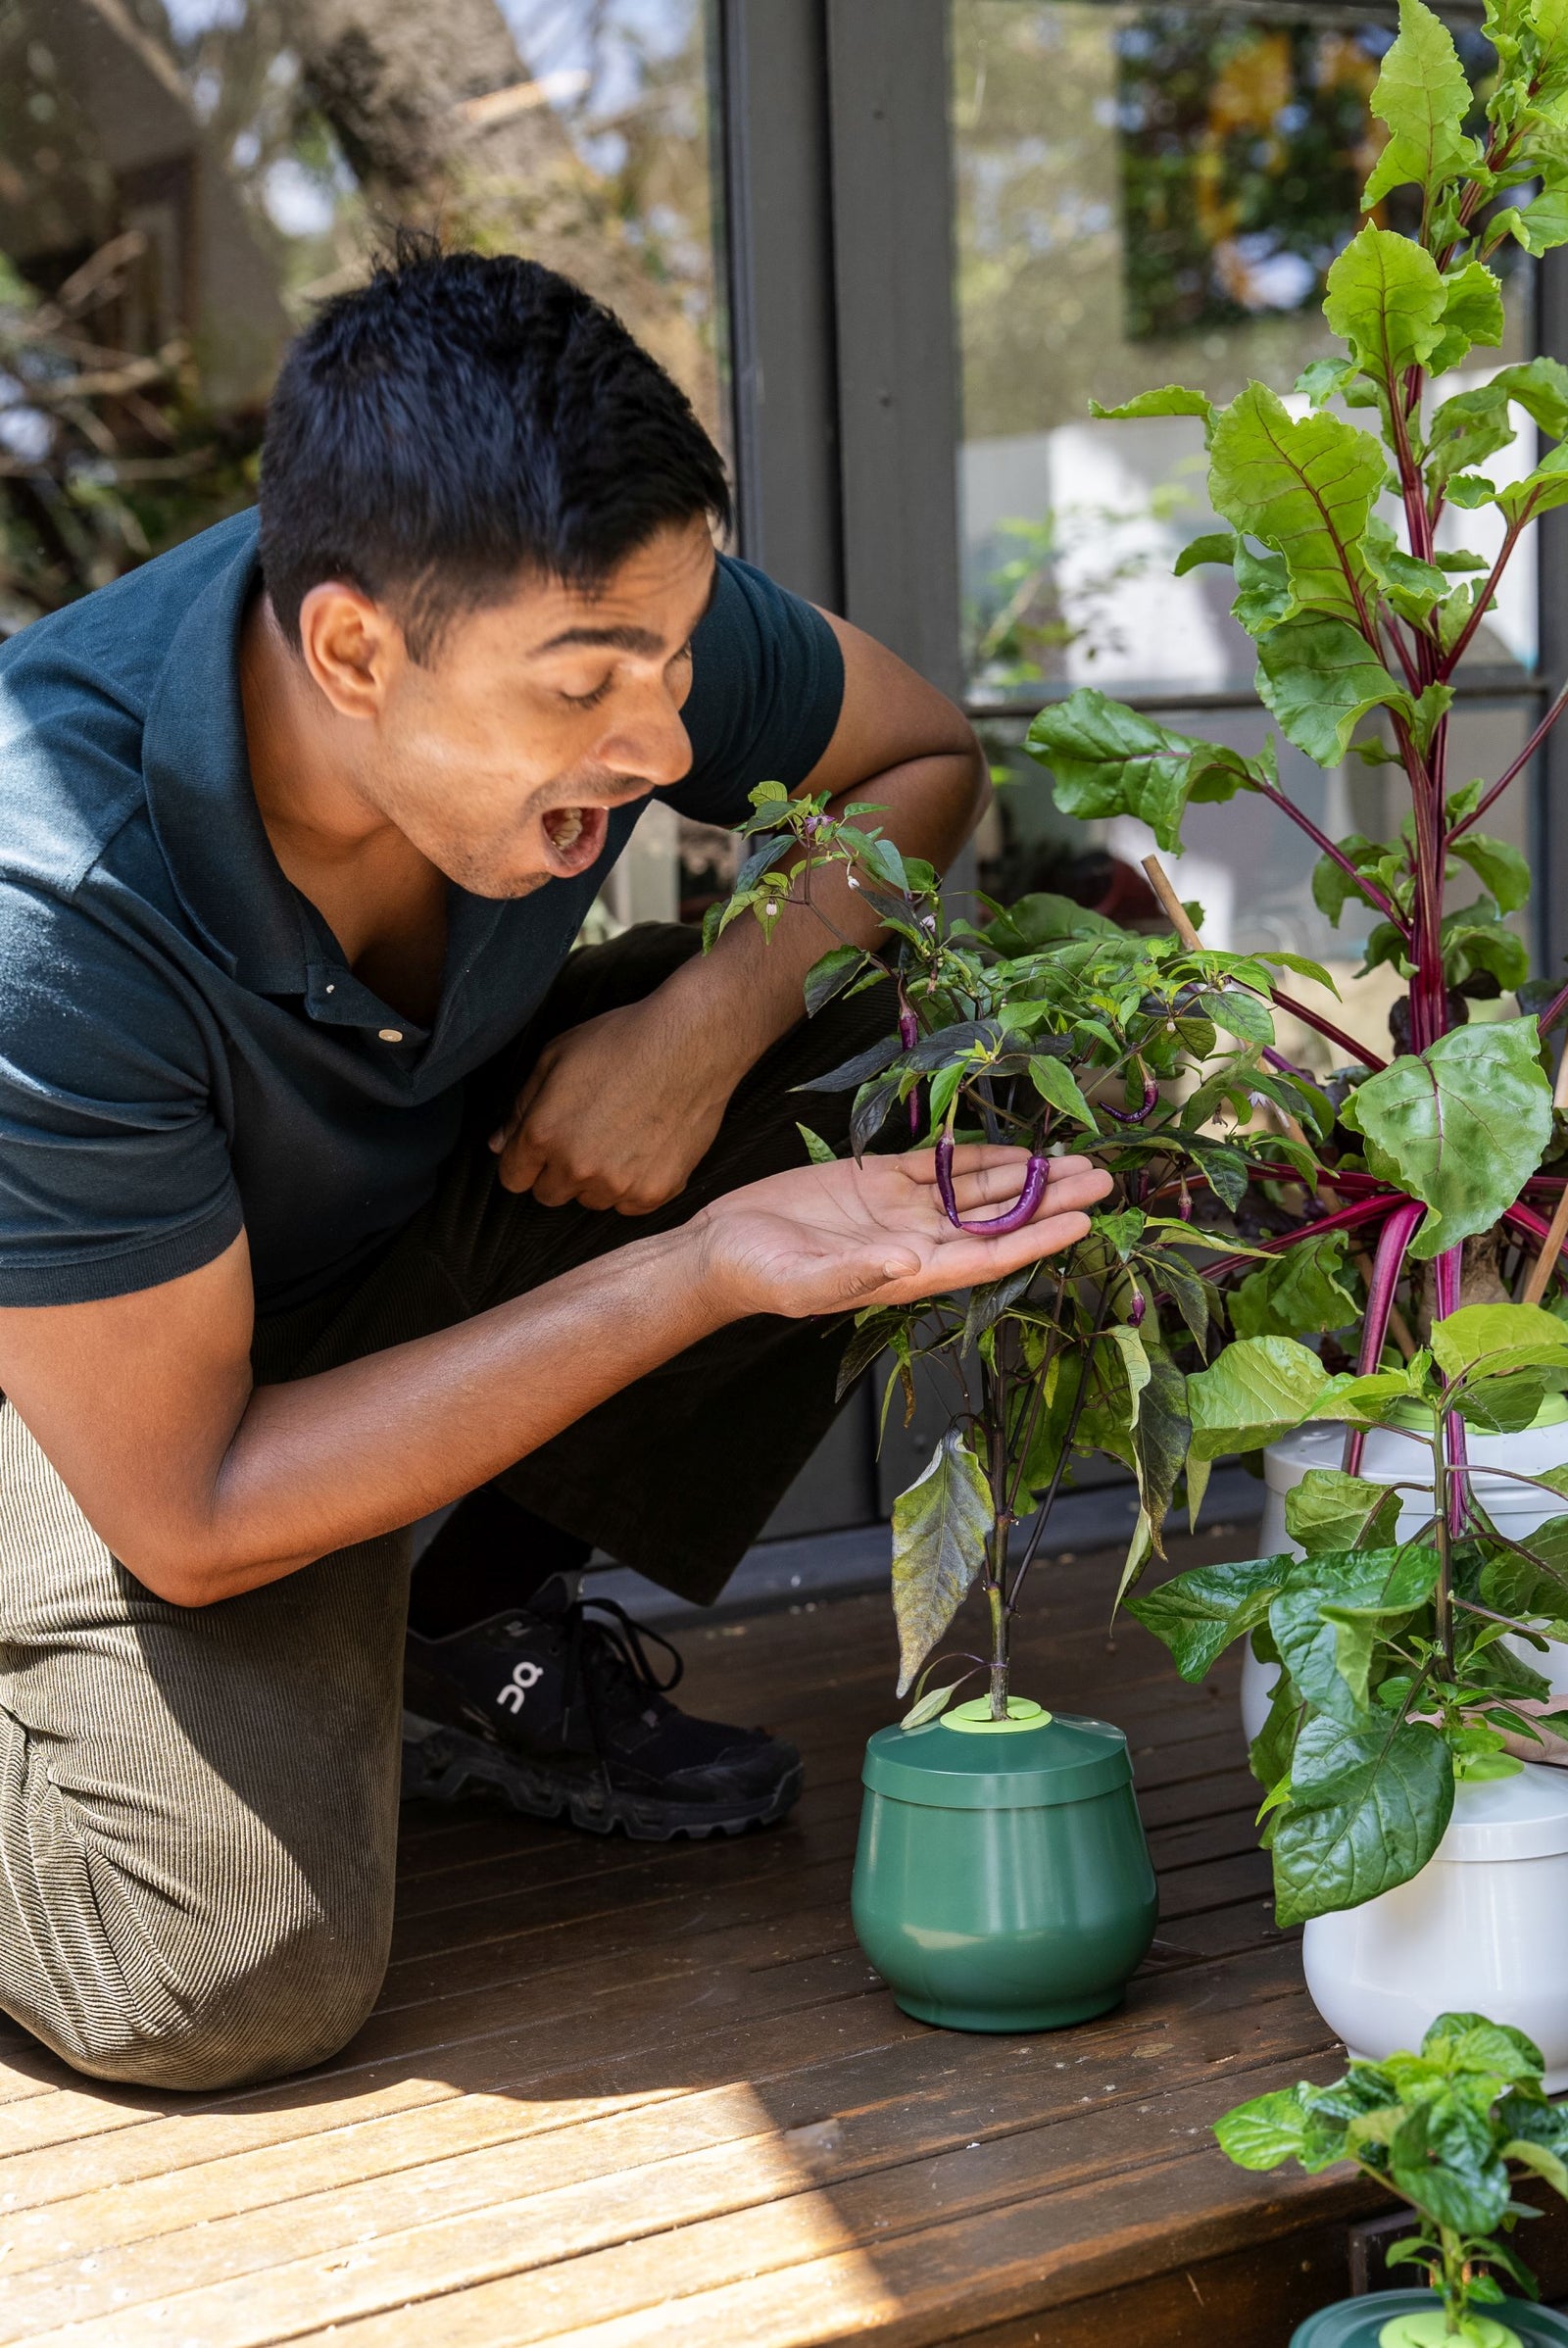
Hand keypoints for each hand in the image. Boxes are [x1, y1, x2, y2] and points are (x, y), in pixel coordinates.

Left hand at [492, 994, 738, 1211]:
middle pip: (549, 1195)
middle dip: (559, 1171)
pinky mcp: (655, 1192)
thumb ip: (520, 1107)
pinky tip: (645, 1147)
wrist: (692, 1043)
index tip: (544, 1146)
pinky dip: (633, 1185)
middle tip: (587, 1135)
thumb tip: (498, 1143)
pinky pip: (629, 1205)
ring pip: (590, 1200)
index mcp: (542, 1134)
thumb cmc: (622, 1041)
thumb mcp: (555, 1057)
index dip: (525, 1161)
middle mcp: (576, 1167)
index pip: (513, 1178)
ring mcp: (617, 1185)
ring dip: (597, 1179)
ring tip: (621, 1136)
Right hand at [691, 1145, 1111, 1319]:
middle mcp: (917, 1241)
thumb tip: (911, 1262)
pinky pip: (936, 1166)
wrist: (719, 1250)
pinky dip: (973, 1155)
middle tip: (1104, 1179)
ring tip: (1074, 1160)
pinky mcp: (876, 1181)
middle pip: (999, 1220)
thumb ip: (859, 1275)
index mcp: (910, 1272)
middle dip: (1051, 1200)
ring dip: (1024, 1176)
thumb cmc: (760, 1276)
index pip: (990, 1257)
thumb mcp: (807, 1282)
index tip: (1083, 1222)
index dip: (1038, 1240)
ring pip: (977, 1190)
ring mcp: (899, 1210)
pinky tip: (1010, 1148)